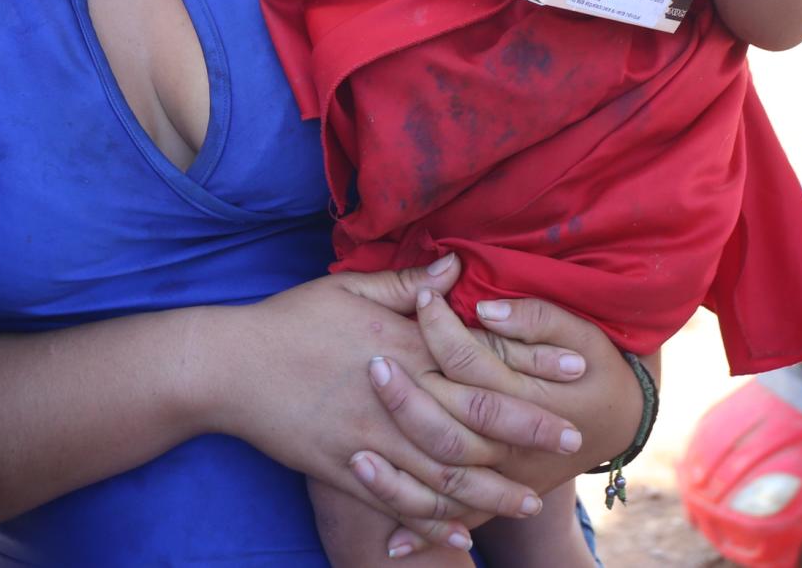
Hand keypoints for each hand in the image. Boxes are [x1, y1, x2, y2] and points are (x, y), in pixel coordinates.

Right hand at [206, 261, 576, 548]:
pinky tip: (461, 532)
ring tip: (531, 501)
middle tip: (570, 442)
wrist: (227, 366)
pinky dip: (433, 520)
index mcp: (401, 345)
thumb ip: (407, 283)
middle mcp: (395, 395)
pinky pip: (399, 502)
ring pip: (446, 473)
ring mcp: (370, 438)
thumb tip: (456, 268)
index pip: (481, 358)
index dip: (531, 365)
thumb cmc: (289, 319)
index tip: (575, 369)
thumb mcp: (346, 286)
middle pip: (476, 421)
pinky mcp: (345, 469)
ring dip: (493, 490)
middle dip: (528, 433)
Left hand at [362, 292, 650, 557]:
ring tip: (357, 455)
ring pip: (445, 484)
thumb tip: (483, 309)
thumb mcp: (578, 330)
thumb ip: (533, 318)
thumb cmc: (595, 364)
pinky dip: (422, 532)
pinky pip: (455, 520)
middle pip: (449, 425)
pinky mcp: (498, 501)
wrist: (621, 418)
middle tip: (372, 365)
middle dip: (406, 395)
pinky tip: (386, 543)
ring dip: (399, 476)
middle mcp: (515, 445)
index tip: (418, 302)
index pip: (472, 362)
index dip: (440, 328)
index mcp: (532, 396)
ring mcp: (506, 479)